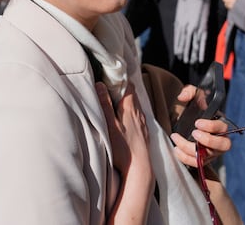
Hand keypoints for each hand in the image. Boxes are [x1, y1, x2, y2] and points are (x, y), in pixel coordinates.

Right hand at [97, 82, 153, 222]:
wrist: (140, 170)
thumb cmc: (123, 148)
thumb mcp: (109, 124)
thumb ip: (104, 104)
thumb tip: (99, 84)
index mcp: (130, 107)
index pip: (128, 85)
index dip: (119, 78)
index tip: (109, 75)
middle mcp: (139, 112)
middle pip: (131, 93)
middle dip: (121, 88)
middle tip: (108, 85)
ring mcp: (142, 123)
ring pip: (134, 105)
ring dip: (125, 100)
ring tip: (113, 100)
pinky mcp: (144, 132)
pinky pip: (137, 115)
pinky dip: (129, 111)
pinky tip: (123, 118)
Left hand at [171, 86, 230, 166]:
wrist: (183, 120)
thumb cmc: (192, 108)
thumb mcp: (192, 95)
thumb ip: (189, 91)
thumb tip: (182, 97)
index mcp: (219, 124)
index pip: (223, 127)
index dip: (211, 126)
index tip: (197, 122)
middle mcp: (219, 139)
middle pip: (223, 145)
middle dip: (208, 140)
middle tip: (193, 133)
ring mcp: (212, 151)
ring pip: (208, 157)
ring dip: (191, 150)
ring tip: (177, 139)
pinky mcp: (202, 159)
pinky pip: (197, 164)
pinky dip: (185, 158)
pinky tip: (176, 149)